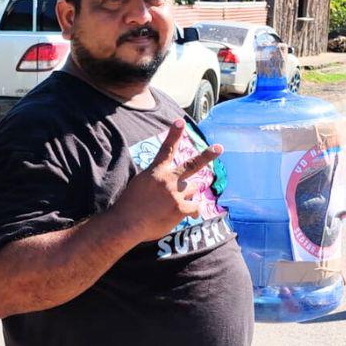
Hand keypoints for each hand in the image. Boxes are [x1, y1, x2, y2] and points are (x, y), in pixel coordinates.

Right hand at [112, 119, 222, 242]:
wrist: (126, 224)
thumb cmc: (129, 206)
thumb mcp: (140, 185)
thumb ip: (157, 180)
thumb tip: (170, 184)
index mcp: (155, 172)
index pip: (166, 149)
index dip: (174, 134)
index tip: (181, 121)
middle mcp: (168, 180)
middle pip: (192, 165)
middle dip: (207, 156)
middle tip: (219, 148)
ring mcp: (176, 194)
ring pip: (193, 190)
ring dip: (187, 195)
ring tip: (170, 204)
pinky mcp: (181, 208)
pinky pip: (195, 207)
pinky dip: (191, 211)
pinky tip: (178, 215)